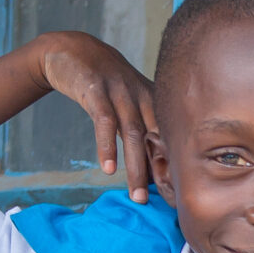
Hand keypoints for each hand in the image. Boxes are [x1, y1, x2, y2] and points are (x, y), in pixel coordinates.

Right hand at [33, 31, 161, 201]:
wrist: (72, 49)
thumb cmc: (105, 83)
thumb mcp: (129, 101)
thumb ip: (142, 128)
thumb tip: (154, 166)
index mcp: (154, 100)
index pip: (171, 136)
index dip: (177, 165)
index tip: (180, 193)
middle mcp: (142, 95)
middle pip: (157, 137)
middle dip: (162, 172)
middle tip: (166, 203)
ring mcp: (119, 91)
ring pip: (133, 133)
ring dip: (136, 167)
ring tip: (137, 196)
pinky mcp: (95, 90)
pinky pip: (103, 120)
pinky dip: (106, 145)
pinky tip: (107, 168)